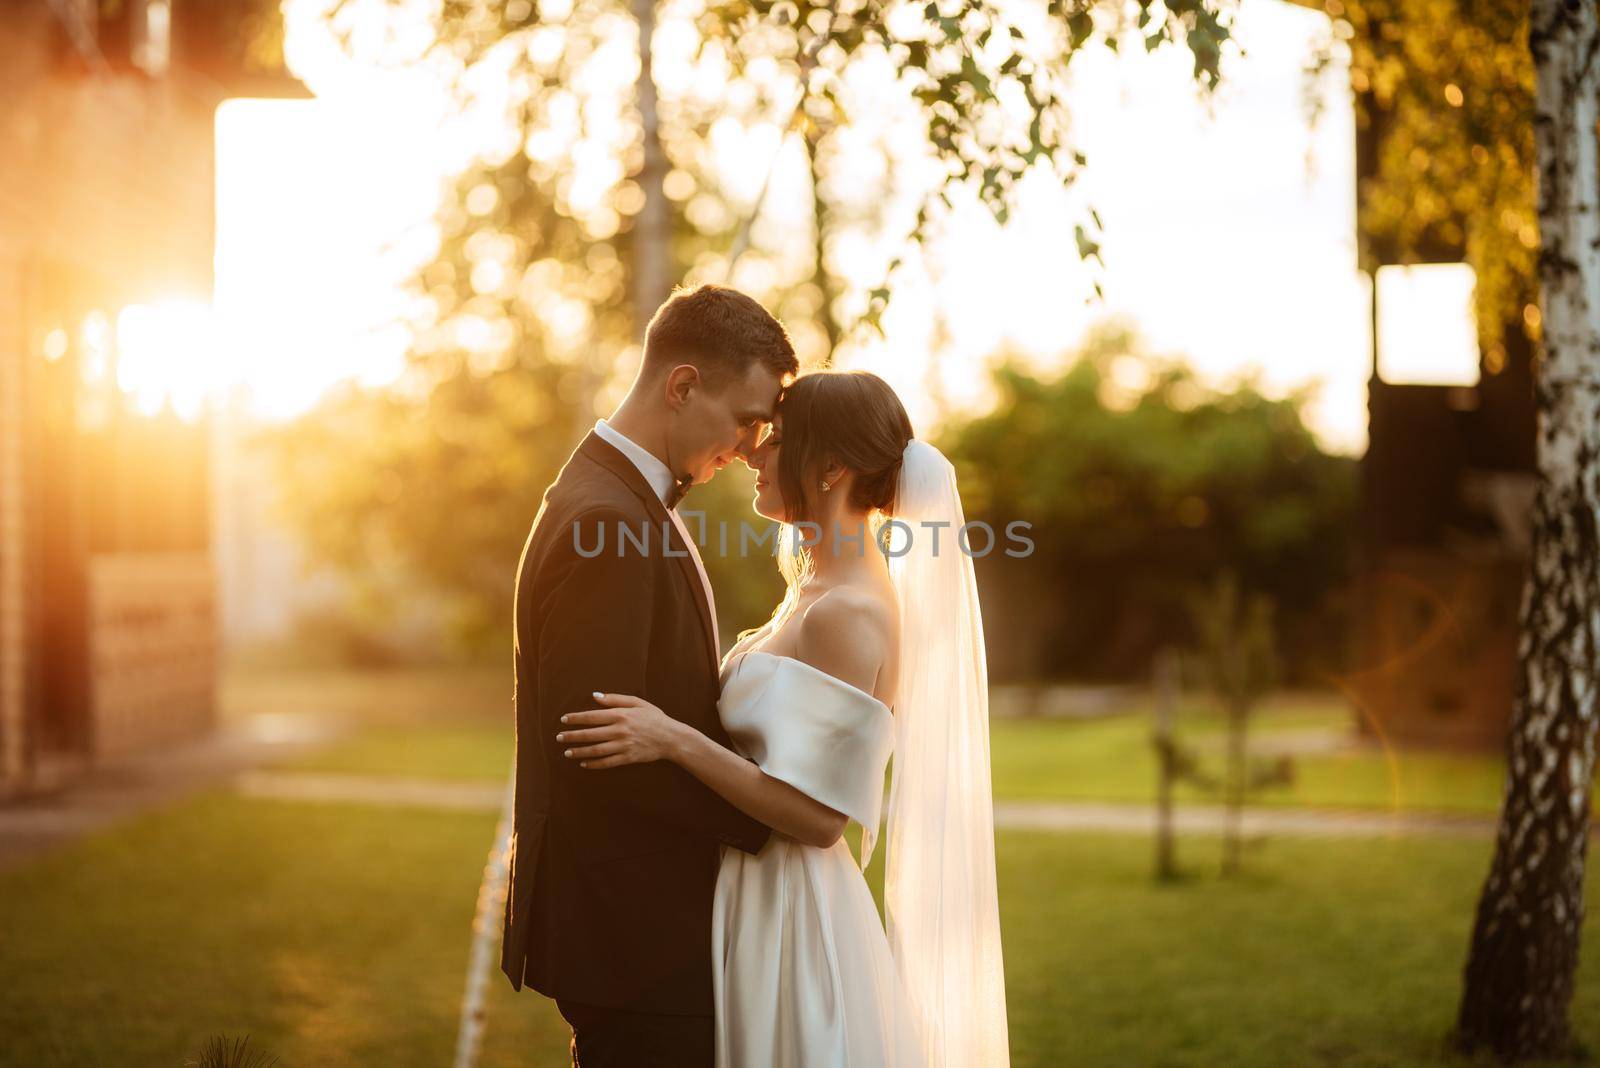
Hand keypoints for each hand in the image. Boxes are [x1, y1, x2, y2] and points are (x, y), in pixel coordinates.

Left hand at [557, 693, 686, 768]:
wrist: (671, 738)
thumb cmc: (654, 718)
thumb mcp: (637, 703)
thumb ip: (615, 699)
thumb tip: (595, 695)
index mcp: (621, 715)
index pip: (592, 716)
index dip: (576, 718)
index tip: (563, 720)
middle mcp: (620, 731)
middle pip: (591, 734)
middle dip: (572, 736)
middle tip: (559, 737)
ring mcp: (624, 746)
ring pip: (596, 750)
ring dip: (580, 751)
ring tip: (567, 752)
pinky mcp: (628, 758)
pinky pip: (607, 762)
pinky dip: (594, 764)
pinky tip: (584, 763)